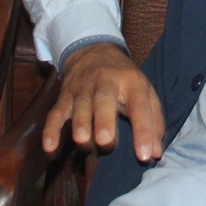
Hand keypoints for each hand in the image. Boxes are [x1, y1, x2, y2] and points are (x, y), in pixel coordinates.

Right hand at [44, 42, 164, 159]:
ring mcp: (82, 89)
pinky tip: (50, 147)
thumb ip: (153, 121)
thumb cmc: (124, 79)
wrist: (93, 50)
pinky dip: (51, 129)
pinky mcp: (64, 97)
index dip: (143, 130)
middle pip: (103, 100)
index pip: (139, 105)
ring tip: (82, 142)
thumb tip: (155, 153)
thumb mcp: (145, 92)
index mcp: (130, 82)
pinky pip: (56, 113)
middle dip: (103, 120)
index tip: (145, 155)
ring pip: (79, 107)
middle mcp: (105, 83)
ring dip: (80, 124)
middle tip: (105, 140)